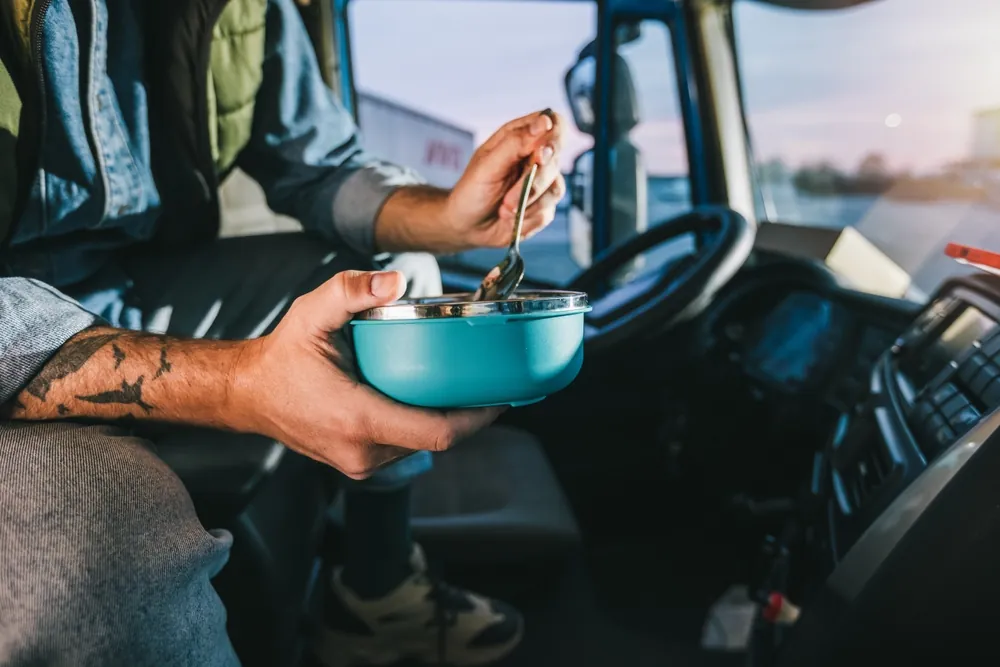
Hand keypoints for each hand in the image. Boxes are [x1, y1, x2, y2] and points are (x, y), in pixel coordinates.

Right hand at [231, 270, 501, 478]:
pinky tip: (430, 398)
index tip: (503, 396)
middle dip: (467, 414)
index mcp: (359, 419)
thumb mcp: (311, 313)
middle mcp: (364, 451)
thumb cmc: (283, 356)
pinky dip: (422, 425)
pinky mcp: (359, 463)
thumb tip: (395, 282)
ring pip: (421, 445)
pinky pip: (404, 446)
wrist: (249, 394)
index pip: (438, 432)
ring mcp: (361, 463)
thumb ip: (350, 291)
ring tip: (463, 386)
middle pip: (437, 439)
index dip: (478, 418)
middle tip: (489, 381)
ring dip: (444, 420)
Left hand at [445, 109, 565, 248]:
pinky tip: (510, 218)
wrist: (467, 226)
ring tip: (504, 209)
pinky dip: (527, 218)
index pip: (554, 123)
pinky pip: (547, 212)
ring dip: (527, 203)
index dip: (554, 136)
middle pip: (555, 159)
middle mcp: (535, 157)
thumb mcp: (487, 165)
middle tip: (510, 198)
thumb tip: (544, 121)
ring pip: (555, 189)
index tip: (540, 154)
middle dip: (534, 181)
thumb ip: (516, 142)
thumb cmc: (471, 191)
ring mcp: (542, 182)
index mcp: (520, 137)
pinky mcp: (544, 206)